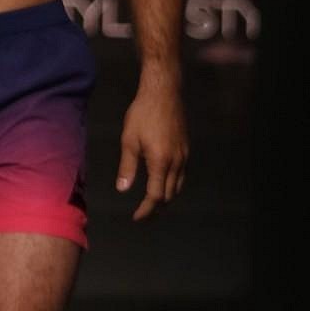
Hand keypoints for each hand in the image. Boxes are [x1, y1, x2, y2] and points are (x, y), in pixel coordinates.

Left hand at [116, 74, 186, 218]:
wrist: (164, 92)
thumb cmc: (142, 114)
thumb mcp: (129, 140)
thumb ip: (127, 167)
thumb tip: (123, 189)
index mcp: (160, 162)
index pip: (156, 196)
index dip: (146, 210)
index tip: (137, 218)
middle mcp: (176, 162)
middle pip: (170, 195)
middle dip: (156, 208)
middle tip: (143, 214)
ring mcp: (184, 155)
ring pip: (178, 186)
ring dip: (166, 197)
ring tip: (152, 203)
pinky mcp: (186, 148)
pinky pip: (182, 174)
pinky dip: (172, 184)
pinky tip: (163, 182)